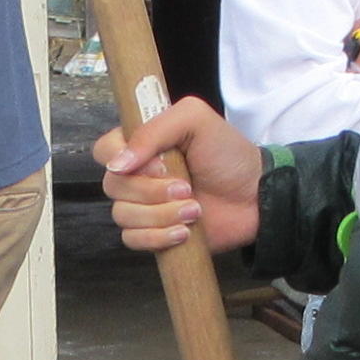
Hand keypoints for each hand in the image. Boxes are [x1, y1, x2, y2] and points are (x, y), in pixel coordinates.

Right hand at [97, 100, 262, 257]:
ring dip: (160, 215)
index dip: (123, 160)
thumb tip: (117, 164)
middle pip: (112, 186)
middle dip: (151, 191)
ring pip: (122, 215)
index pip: (104, 150)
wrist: (255, 197)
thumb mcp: (196, 120)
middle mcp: (138, 174)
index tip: (159, 164)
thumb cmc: (228, 155)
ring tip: (194, 211)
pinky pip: (132, 239)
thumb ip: (154, 129)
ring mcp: (144, 205)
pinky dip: (157, 237)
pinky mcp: (152, 233)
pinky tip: (183, 233)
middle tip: (187, 188)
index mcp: (142, 144)